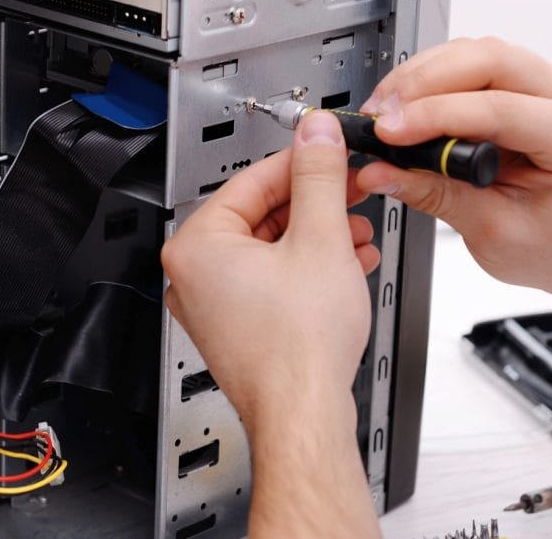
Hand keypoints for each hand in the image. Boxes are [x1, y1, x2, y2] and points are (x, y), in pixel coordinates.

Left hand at [161, 110, 378, 430]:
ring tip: (358, 232)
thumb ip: (318, 178)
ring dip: (319, 236)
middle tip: (350, 191)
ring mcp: (213, 306)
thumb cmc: (298, 347)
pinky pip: (272, 281)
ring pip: (270, 250)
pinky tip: (348, 264)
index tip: (328, 151)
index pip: (252, 181)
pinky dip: (308, 269)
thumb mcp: (319, 239)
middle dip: (315, 205)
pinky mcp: (237, 328)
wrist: (303, 414)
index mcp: (196, 246)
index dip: (301, 162)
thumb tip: (316, 136)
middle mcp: (194, 276)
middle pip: (261, 215)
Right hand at [357, 37, 551, 299]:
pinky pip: (472, 60)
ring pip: (475, 51)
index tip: (388, 133)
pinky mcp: (525, 81)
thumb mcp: (495, 232)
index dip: (433, 116)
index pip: (497, 108)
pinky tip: (406, 103)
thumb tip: (382, 172)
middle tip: (379, 116)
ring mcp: (549, 82)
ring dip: (421, 76)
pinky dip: (432, 77)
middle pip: (487, 58)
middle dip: (422, 82)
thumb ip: (435, 196)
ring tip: (385, 111)